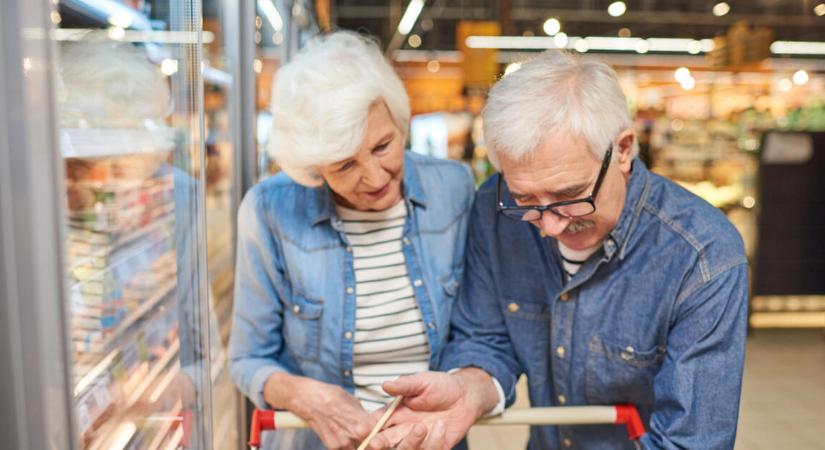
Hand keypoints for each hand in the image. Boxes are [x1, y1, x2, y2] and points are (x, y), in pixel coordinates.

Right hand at [263, 373, 373, 449]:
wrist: (308, 399)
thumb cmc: (330, 396)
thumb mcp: (353, 401)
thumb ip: (363, 415)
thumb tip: (372, 422)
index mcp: (362, 422)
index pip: (379, 435)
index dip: (380, 435)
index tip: (380, 434)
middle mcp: (353, 434)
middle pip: (369, 445)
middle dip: (370, 441)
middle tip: (368, 437)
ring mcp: (342, 443)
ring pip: (357, 448)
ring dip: (358, 444)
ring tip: (352, 433)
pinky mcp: (332, 447)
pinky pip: (344, 449)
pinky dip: (346, 445)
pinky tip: (344, 436)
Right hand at [365, 369, 498, 449]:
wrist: (466, 396)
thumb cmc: (441, 385)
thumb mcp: (422, 381)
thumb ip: (404, 385)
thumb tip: (385, 385)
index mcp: (395, 412)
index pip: (377, 422)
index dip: (368, 426)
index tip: (360, 430)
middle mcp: (403, 428)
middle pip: (386, 440)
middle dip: (379, 443)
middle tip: (374, 444)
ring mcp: (419, 439)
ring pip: (405, 448)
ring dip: (409, 442)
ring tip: (419, 428)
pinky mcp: (435, 446)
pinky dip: (433, 441)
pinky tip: (441, 426)